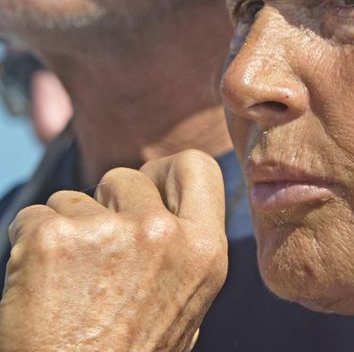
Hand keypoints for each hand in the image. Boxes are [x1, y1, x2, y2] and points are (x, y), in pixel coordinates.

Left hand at [0, 150, 227, 351]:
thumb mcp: (185, 309)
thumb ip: (184, 253)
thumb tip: (170, 211)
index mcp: (203, 250)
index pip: (198, 166)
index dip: (166, 170)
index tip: (147, 184)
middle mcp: (162, 233)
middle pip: (126, 177)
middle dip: (106, 202)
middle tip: (95, 248)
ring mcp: (109, 232)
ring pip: (74, 197)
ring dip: (67, 228)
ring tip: (66, 283)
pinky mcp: (54, 238)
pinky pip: (33, 216)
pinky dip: (28, 244)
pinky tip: (37, 285)